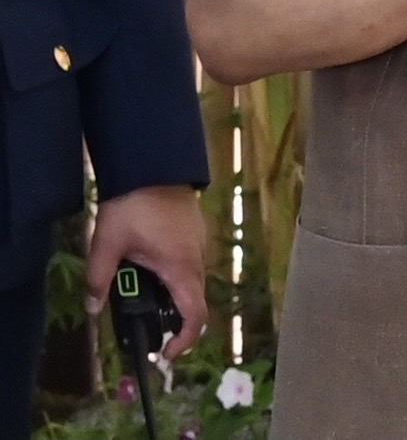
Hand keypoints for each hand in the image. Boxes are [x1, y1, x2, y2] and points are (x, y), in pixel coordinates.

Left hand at [86, 185, 206, 360]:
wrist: (154, 166)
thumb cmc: (133, 207)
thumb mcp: (106, 244)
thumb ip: (99, 279)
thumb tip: (94, 308)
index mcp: (180, 268)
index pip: (194, 316)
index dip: (184, 341)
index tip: (165, 353)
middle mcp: (196, 260)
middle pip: (193, 303)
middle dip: (171, 321)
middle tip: (143, 325)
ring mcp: (199, 246)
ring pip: (190, 283)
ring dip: (170, 297)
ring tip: (140, 293)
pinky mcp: (195, 235)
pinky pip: (188, 266)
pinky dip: (173, 277)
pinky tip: (149, 266)